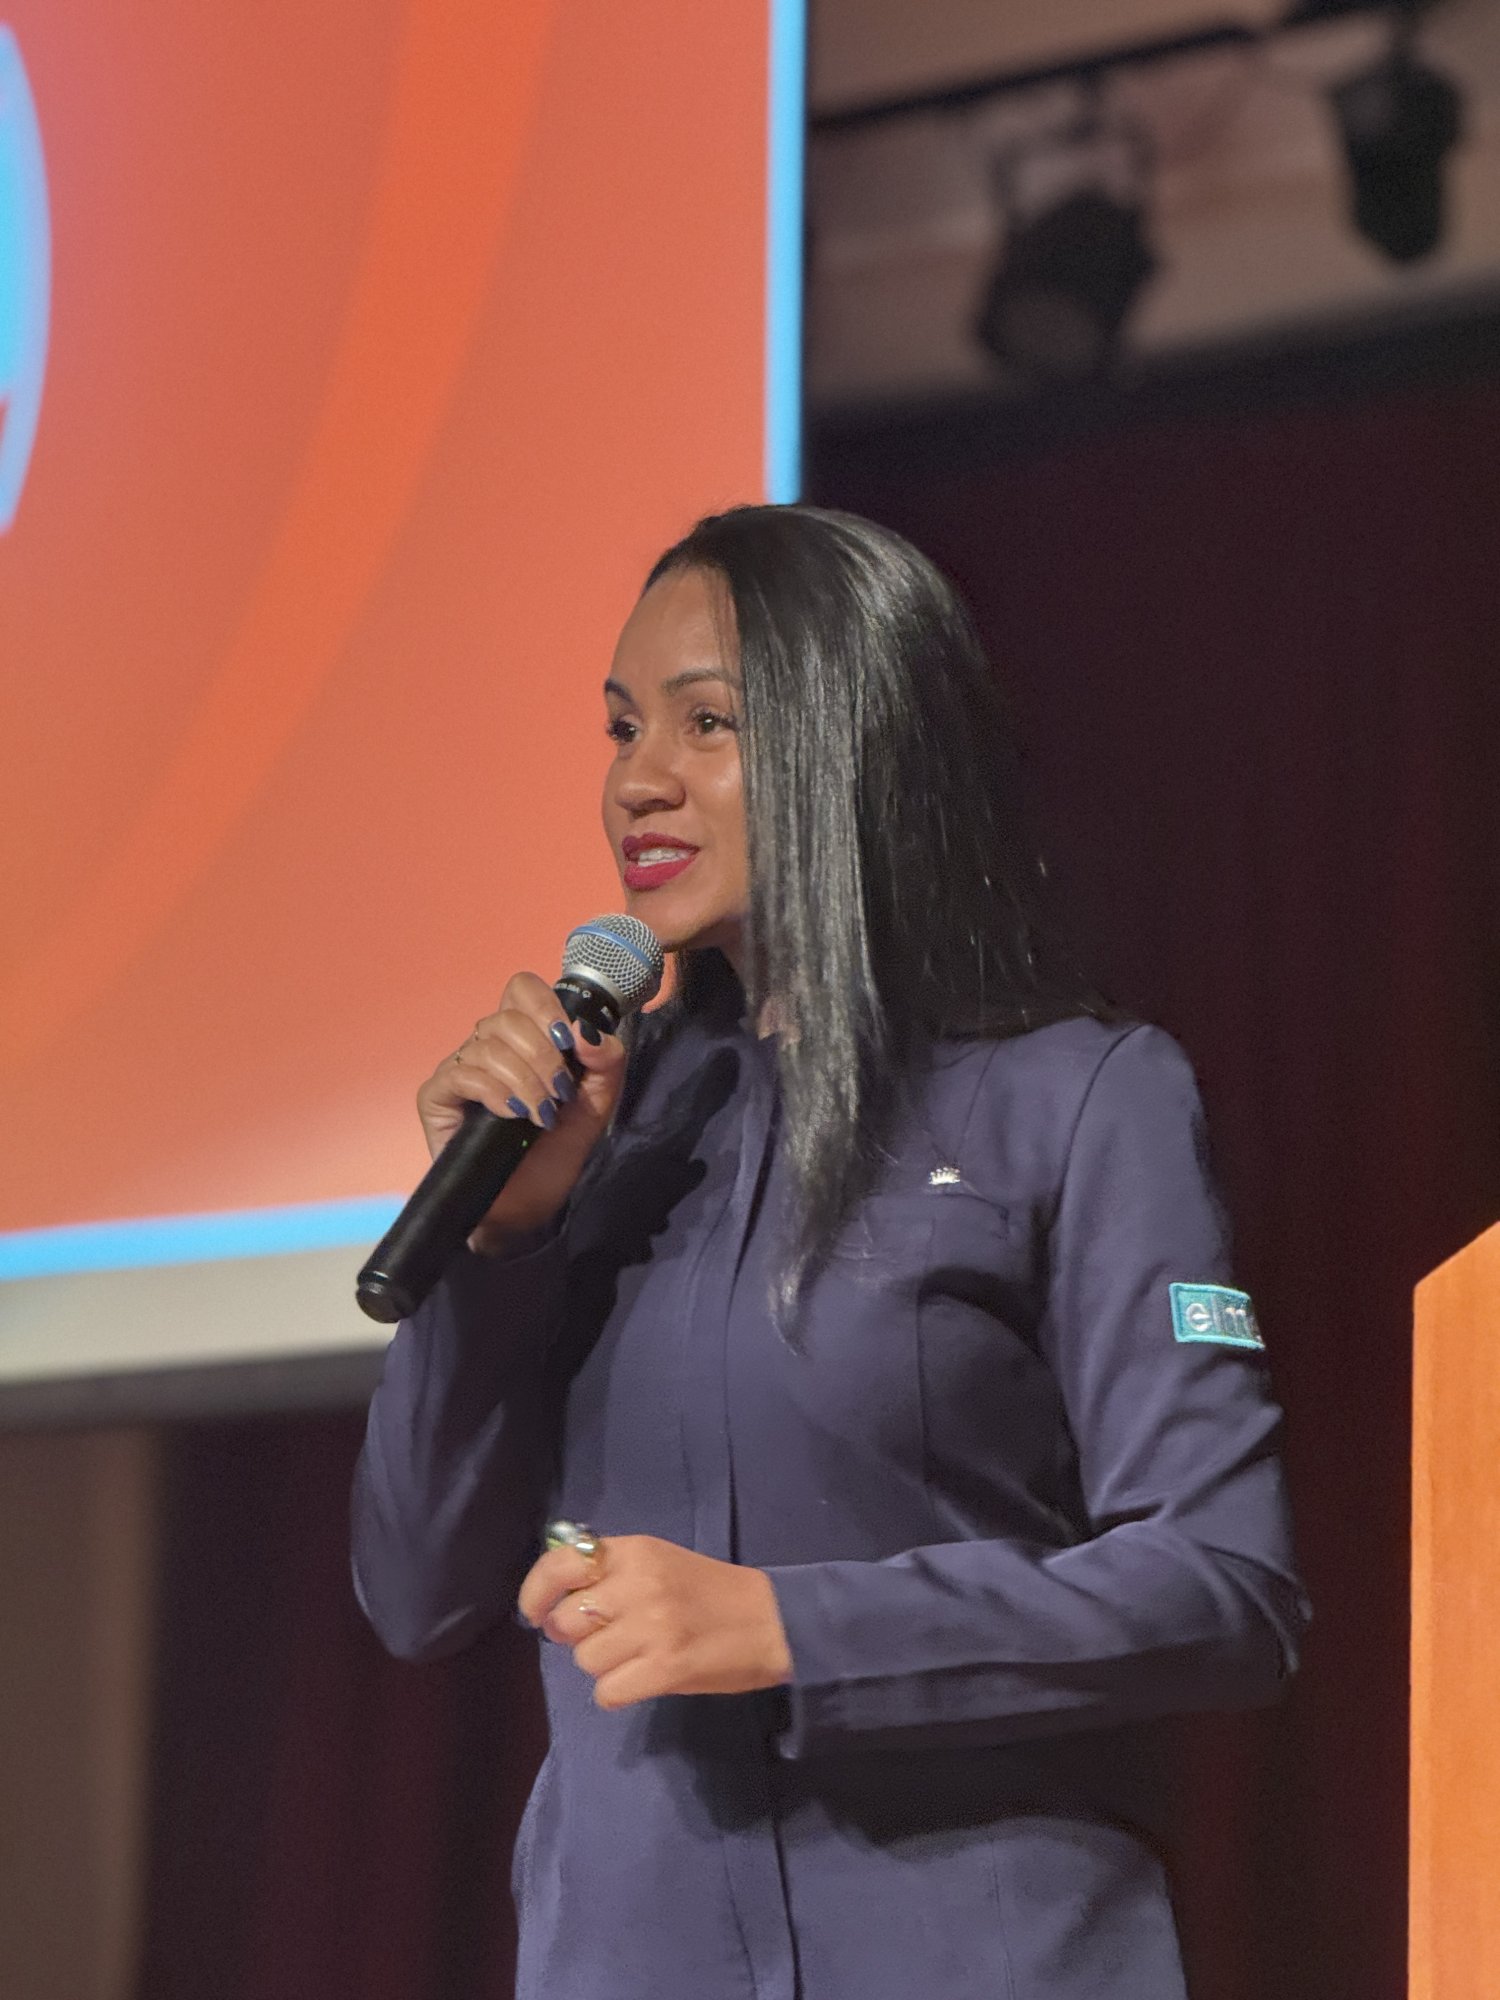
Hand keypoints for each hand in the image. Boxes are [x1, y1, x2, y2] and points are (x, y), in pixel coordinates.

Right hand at [415, 971, 628, 1245]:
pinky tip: (512, 1115)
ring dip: (525, 1080)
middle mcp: (487, 1046)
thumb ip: (606, 1063)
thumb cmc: (554, 1155)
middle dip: (544, 1054)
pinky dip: (496, 1092)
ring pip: (489, 1045)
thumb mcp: (596, 1106)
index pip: (522, 989)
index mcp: (523, 1038)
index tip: (571, 1041)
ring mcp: (459, 1070)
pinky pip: (463, 1074)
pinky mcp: (437, 1097)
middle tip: (559, 1092)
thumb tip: (588, 1030)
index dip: (547, 1006)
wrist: (527, 1208)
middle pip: (508, 1016)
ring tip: (541, 1115)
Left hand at [517, 1534, 792, 1709]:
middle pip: (567, 1622)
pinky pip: (607, 1692)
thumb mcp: (658, 1562)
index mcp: (636, 1552)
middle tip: (604, 1638)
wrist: (770, 1621)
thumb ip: (611, 1573)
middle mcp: (639, 1584)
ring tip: (635, 1656)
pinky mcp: (665, 1668)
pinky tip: (643, 1679)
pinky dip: (618, 1692)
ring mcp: (652, 1627)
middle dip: (577, 1637)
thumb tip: (554, 1605)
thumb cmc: (708, 1592)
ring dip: (603, 1666)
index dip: (536, 1592)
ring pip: (586, 1660)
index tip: (535, 1613)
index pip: (561, 1564)